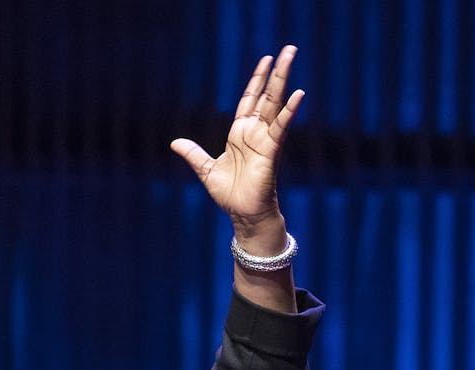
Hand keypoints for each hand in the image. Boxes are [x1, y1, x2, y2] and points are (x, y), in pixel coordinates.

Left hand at [170, 45, 303, 248]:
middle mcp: (255, 133)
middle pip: (268, 95)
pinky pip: (281, 128)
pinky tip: (298, 95)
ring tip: (291, 58)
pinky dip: (290, 112)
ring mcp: (265, 140)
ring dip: (284, 80)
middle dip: (277, 72)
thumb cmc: (230, 195)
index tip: (266, 60)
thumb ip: (193, 154)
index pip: (250, 99)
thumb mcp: (206, 170)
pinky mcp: (271, 152)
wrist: (242, 215)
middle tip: (289, 49)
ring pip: (276, 104)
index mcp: (240, 134)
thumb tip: (175, 143)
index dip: (257, 80)